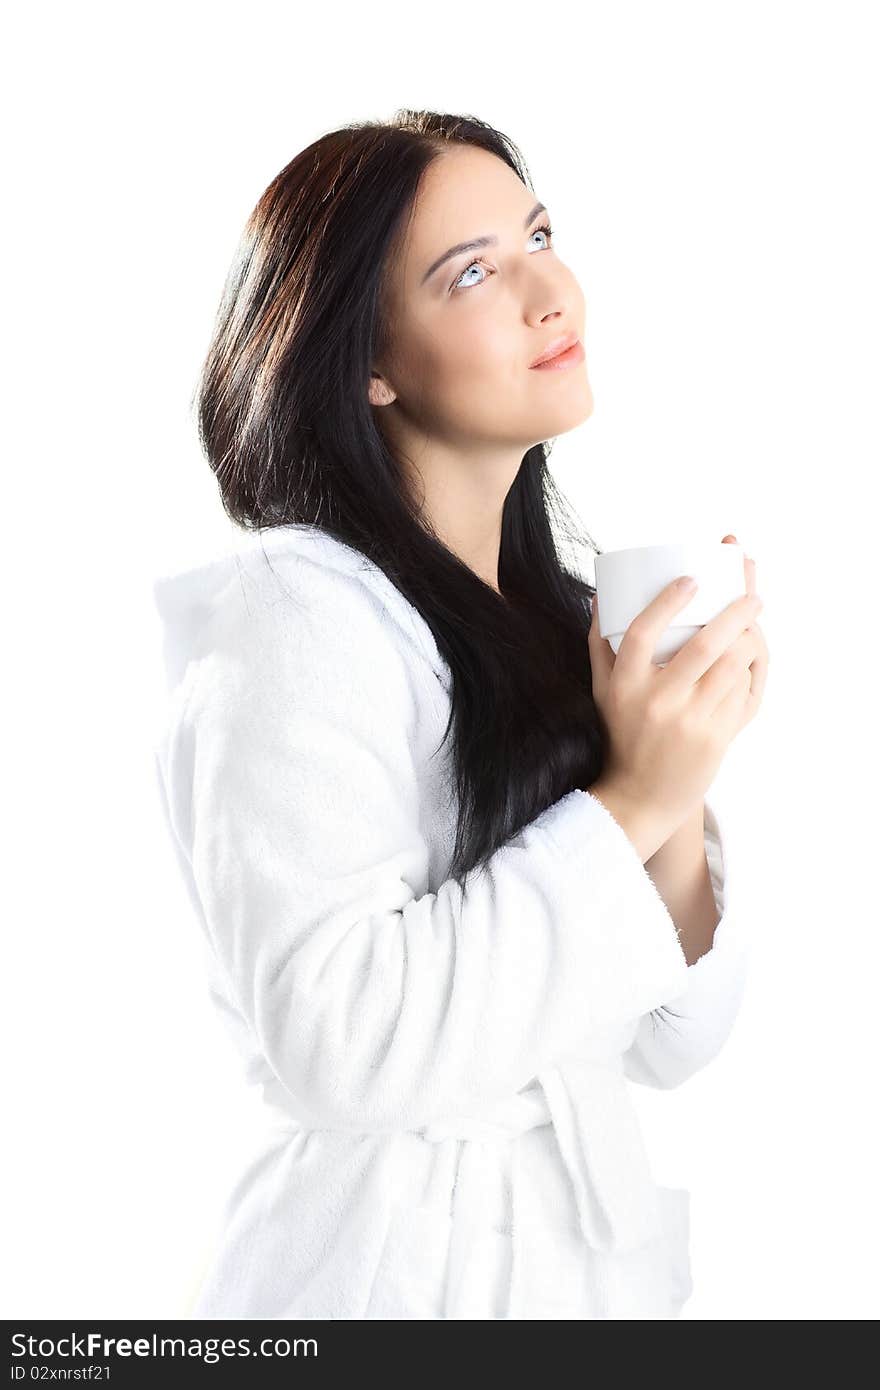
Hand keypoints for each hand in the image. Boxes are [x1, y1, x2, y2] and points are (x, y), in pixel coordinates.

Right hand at [588, 535, 768, 838]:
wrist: (640, 797)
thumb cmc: (622, 735)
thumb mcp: (602, 691)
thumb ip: (600, 643)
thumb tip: (603, 594)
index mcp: (625, 685)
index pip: (642, 633)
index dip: (667, 602)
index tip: (691, 580)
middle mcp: (656, 702)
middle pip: (704, 646)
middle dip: (736, 614)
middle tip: (751, 596)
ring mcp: (689, 722)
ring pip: (732, 668)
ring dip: (750, 641)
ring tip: (754, 627)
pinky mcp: (715, 739)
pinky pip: (743, 695)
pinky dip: (751, 673)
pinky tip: (751, 662)